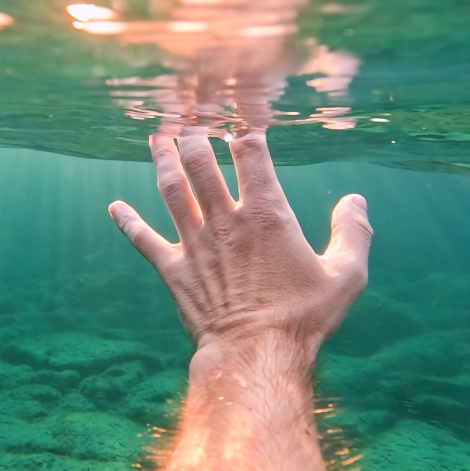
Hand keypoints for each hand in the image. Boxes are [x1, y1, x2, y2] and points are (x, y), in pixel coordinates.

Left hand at [108, 131, 371, 356]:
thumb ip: (353, 233)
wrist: (255, 355)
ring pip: (172, 189)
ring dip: (162, 159)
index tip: (242, 115)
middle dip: (194, 133)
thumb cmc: (303, 318)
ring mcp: (195, 243)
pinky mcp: (174, 269)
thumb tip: (356, 201)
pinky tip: (113, 206)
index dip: (245, 127)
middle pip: (202, 160)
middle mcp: (226, 220)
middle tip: (190, 117)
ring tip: (157, 137)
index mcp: (266, 214)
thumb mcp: (346, 276)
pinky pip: (143, 240)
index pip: (251, 153)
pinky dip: (127, 221)